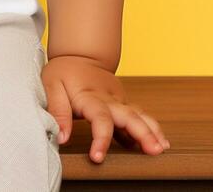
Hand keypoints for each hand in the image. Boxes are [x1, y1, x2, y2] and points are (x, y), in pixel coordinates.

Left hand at [41, 54, 170, 162]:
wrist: (79, 55)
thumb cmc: (63, 73)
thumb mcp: (51, 87)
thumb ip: (57, 111)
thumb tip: (61, 138)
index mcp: (90, 96)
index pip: (99, 118)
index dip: (100, 138)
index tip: (97, 158)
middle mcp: (109, 99)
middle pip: (129, 115)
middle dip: (143, 133)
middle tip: (154, 151)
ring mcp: (119, 100)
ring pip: (139, 115)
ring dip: (152, 130)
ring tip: (162, 148)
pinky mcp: (123, 104)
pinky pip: (139, 116)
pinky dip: (150, 129)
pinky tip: (159, 143)